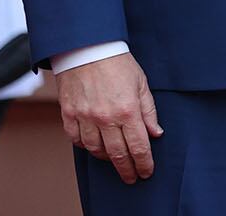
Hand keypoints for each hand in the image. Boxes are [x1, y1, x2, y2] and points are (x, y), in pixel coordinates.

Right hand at [56, 52, 163, 184]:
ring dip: (107, 158)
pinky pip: (76, 140)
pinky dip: (86, 146)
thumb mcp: (141, 84)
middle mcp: (106, 118)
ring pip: (96, 150)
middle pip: (118, 154)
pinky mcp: (69, 114)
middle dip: (127, 169)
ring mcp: (85, 117)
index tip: (146, 172)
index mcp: (128, 110)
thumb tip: (156, 133)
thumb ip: (149, 111)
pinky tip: (94, 144)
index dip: (144, 164)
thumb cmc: (117, 62)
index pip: (138, 147)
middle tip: (131, 177)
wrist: (87, 47)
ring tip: (114, 158)